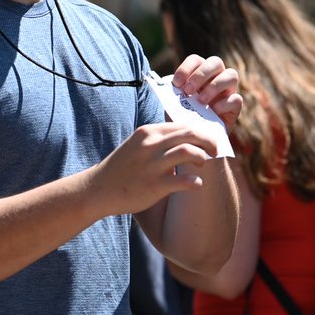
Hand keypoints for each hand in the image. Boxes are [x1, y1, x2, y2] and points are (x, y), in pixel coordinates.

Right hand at [87, 122, 223, 217]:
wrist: (98, 189)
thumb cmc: (121, 168)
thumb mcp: (137, 145)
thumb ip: (158, 140)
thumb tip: (185, 139)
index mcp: (148, 132)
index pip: (182, 125)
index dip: (200, 132)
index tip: (207, 140)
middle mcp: (150, 144)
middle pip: (190, 134)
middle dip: (208, 141)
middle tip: (215, 150)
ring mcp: (152, 165)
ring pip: (188, 152)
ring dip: (202, 157)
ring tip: (202, 165)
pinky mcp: (154, 185)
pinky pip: (183, 181)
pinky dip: (195, 182)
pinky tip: (196, 185)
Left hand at [171, 54, 242, 126]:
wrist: (195, 139)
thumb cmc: (184, 116)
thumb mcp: (175, 104)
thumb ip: (173, 94)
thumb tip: (168, 88)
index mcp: (199, 72)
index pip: (196, 60)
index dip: (186, 68)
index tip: (176, 83)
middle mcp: (216, 77)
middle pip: (215, 62)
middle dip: (201, 74)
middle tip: (188, 90)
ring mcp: (228, 90)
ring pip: (231, 75)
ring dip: (214, 86)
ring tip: (201, 101)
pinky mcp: (235, 107)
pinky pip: (236, 99)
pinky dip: (224, 103)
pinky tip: (213, 111)